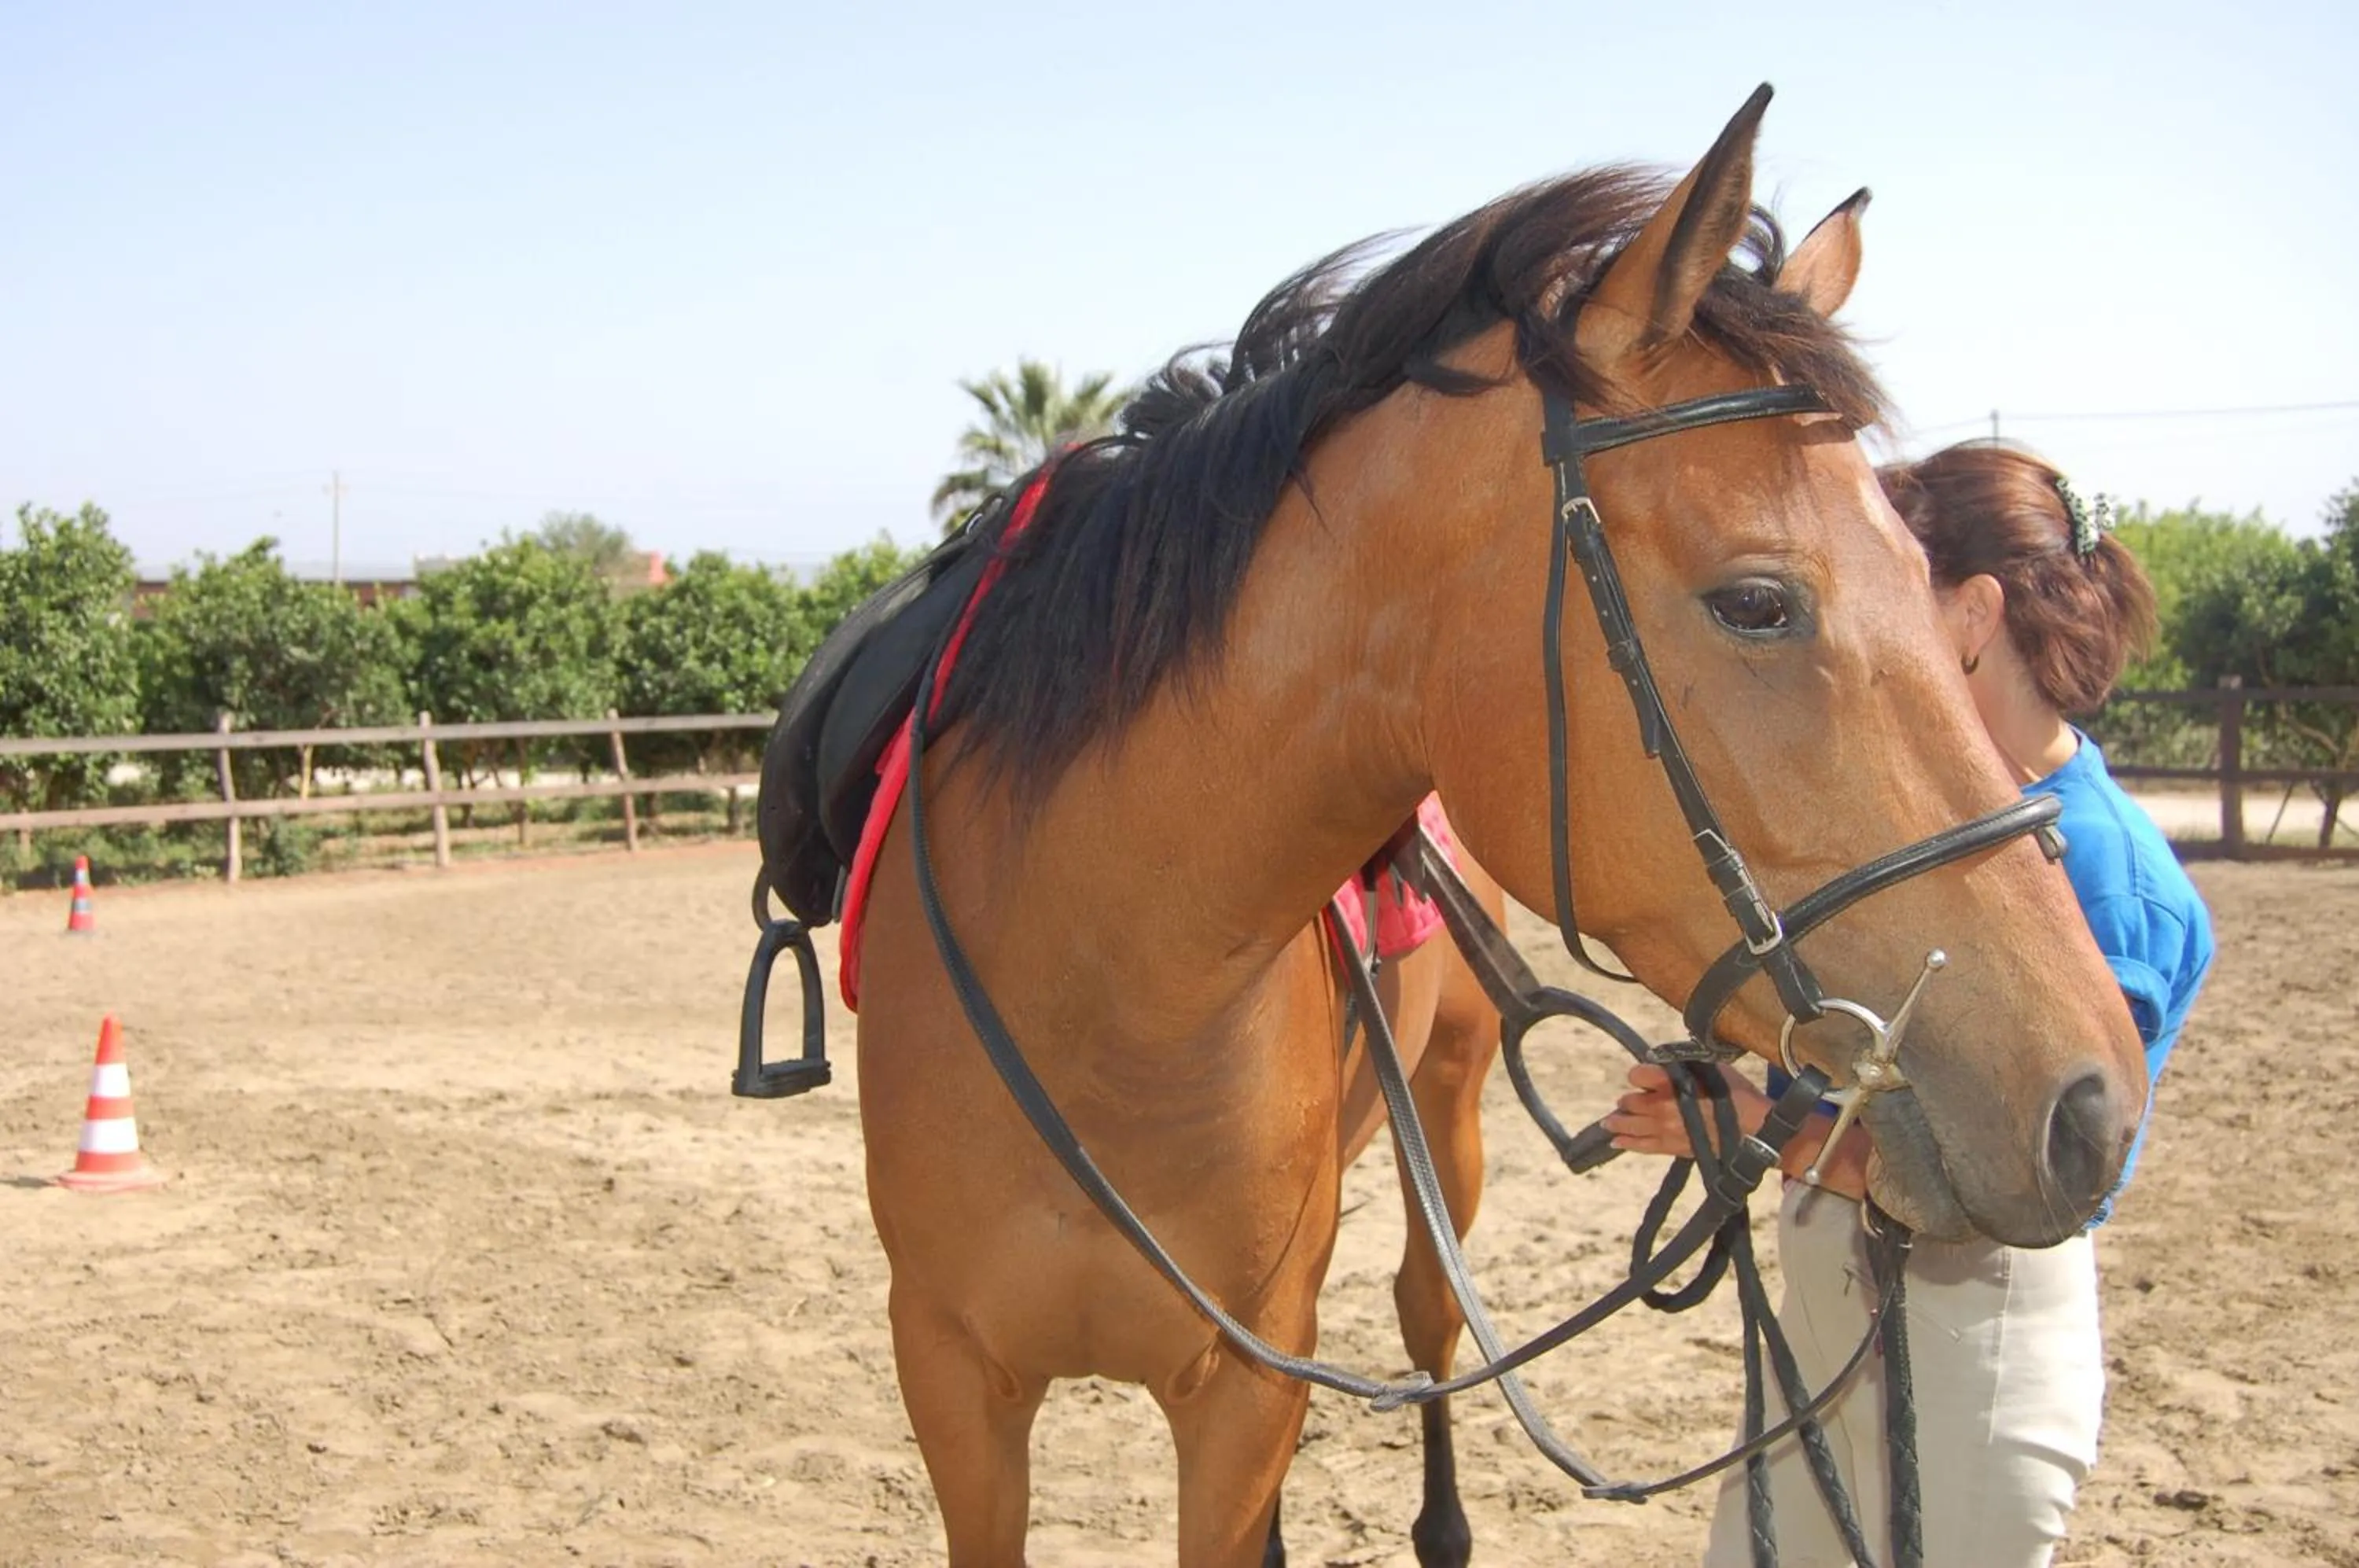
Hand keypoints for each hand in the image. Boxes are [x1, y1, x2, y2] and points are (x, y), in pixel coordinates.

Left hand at [1600, 1063, 1771, 1159]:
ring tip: (1610, 1122)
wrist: (1752, 1128)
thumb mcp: (1710, 1068)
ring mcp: (1664, 1128)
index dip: (1638, 1075)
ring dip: (1617, 1122)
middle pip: (1628, 1102)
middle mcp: (1662, 1105)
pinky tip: (1616, 1141)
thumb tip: (1665, 1063)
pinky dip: (1626, 1142)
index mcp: (1671, 1082)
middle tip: (1630, 1102)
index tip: (1643, 1078)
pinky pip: (1641, 1146)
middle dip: (1628, 1101)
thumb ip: (1683, 1065)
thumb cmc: (1734, 1093)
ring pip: (1628, 1125)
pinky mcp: (1670, 1147)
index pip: (1636, 1074)